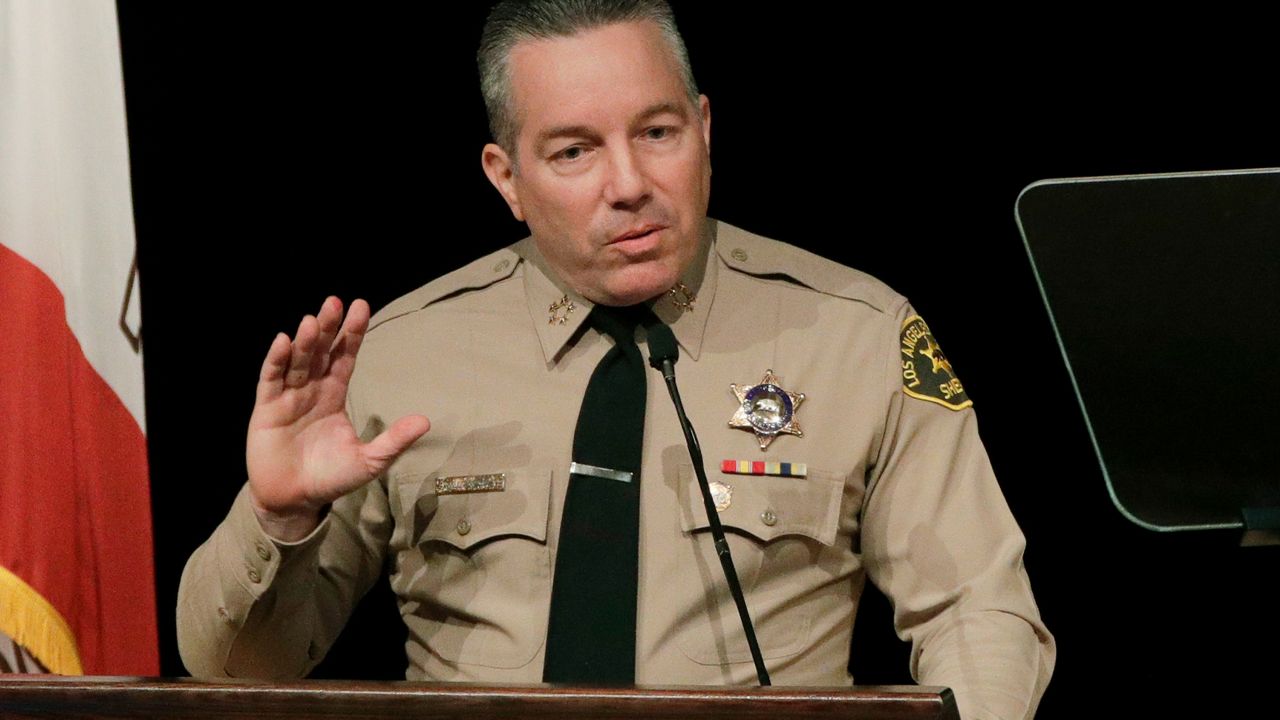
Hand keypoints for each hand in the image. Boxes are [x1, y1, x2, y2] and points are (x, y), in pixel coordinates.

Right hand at [246, 297, 429, 540]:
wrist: (294, 500)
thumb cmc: (331, 478)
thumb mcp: (369, 461)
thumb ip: (394, 441)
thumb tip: (426, 421)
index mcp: (335, 394)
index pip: (345, 357)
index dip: (352, 334)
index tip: (361, 307)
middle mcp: (311, 389)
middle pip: (320, 351)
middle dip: (327, 327)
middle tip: (335, 302)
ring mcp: (288, 397)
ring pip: (297, 361)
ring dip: (304, 341)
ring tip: (312, 320)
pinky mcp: (266, 409)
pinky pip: (271, 380)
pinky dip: (275, 360)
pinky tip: (283, 341)